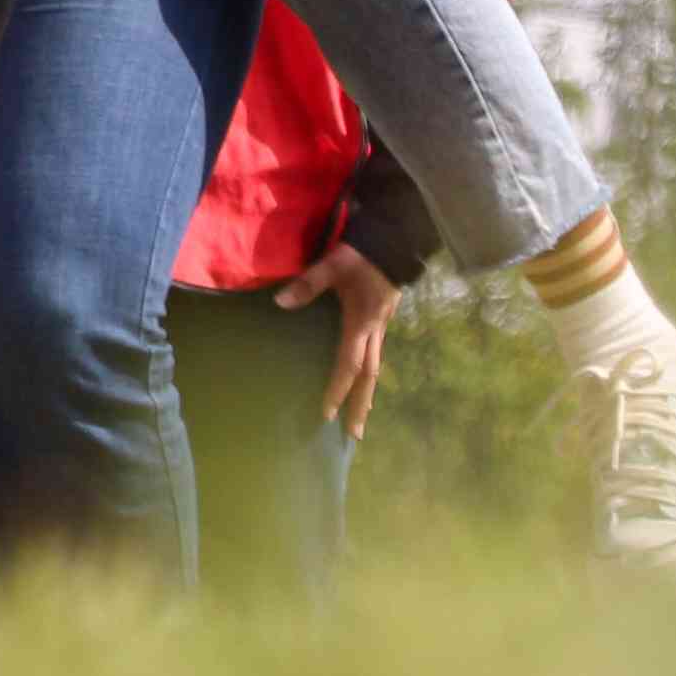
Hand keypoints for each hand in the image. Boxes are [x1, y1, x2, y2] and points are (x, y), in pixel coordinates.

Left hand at [282, 242, 397, 433]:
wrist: (394, 241)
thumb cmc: (362, 253)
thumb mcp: (333, 264)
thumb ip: (308, 284)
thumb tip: (280, 302)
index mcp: (362, 322)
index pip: (349, 364)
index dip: (338, 389)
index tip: (327, 413)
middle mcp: (375, 330)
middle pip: (368, 375)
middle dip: (360, 405)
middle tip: (355, 434)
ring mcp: (382, 326)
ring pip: (376, 368)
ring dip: (367, 393)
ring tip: (360, 417)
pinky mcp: (384, 320)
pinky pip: (377, 355)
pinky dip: (370, 375)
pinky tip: (365, 382)